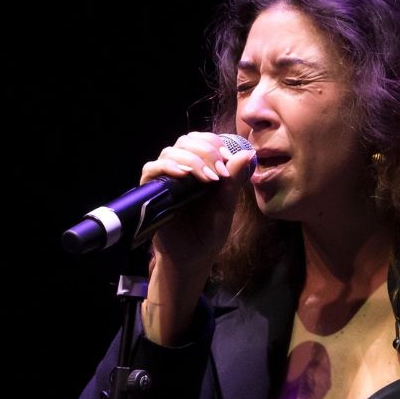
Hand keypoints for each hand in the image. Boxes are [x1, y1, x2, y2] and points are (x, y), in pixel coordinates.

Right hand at [140, 132, 254, 284]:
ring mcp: (165, 179)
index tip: (228, 158)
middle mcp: (181, 170)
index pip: (202, 140)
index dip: (214, 143)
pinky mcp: (150, 191)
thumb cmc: (209, 233)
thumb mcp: (226, 206)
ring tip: (208, 178)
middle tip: (219, 171)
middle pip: (186, 141)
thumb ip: (233, 181)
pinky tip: (183, 175)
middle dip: (205, 151)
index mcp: (200, 169)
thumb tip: (249, 154)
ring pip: (170, 152)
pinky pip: (151, 168)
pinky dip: (167, 167)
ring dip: (191, 159)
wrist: (191, 258)